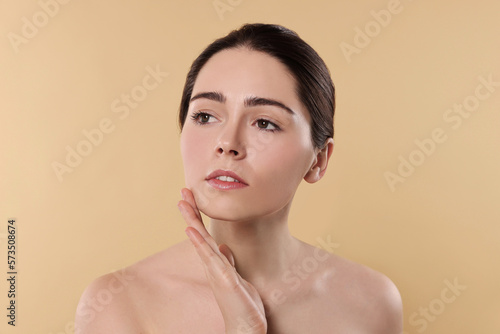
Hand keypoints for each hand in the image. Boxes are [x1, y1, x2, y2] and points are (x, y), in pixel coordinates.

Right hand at [178, 188, 266, 333]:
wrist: (246, 327)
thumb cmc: (241, 304)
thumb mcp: (237, 278)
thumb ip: (228, 262)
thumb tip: (224, 246)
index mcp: (217, 263)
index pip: (205, 234)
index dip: (198, 216)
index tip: (192, 197)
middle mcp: (213, 265)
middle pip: (199, 234)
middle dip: (192, 212)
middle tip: (183, 191)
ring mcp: (217, 272)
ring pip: (202, 241)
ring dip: (193, 221)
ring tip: (184, 203)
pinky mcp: (224, 280)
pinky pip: (211, 257)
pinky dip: (200, 243)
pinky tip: (193, 231)